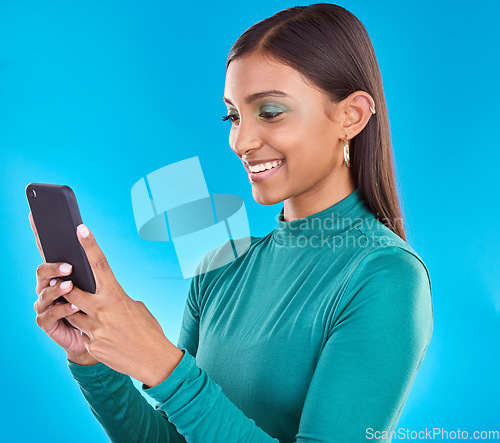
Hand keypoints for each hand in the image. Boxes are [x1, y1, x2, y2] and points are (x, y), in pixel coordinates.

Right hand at [30, 212, 98, 364]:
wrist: (96, 338)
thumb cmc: (98, 307)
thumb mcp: (99, 285)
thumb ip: (93, 266)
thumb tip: (93, 240)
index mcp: (60, 273)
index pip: (49, 250)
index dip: (40, 233)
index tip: (36, 216)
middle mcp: (49, 286)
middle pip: (43, 271)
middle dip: (53, 267)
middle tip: (68, 266)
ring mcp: (45, 304)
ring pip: (44, 292)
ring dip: (57, 289)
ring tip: (70, 286)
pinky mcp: (46, 322)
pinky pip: (49, 314)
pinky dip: (61, 310)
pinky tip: (73, 307)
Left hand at [63, 223, 183, 386]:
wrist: (154, 360)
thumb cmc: (147, 329)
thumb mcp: (135, 307)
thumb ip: (114, 299)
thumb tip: (100, 296)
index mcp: (117, 296)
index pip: (100, 264)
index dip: (89, 245)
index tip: (80, 229)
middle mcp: (103, 311)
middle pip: (72, 291)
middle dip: (65, 286)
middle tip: (60, 281)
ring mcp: (95, 330)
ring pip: (72, 314)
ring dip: (75, 311)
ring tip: (89, 313)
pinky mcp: (92, 347)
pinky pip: (83, 334)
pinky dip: (90, 333)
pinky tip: (106, 337)